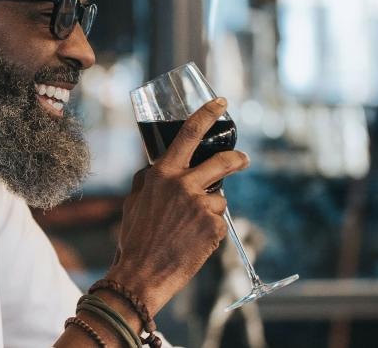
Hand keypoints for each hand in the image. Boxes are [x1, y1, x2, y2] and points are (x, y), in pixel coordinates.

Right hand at [106, 98, 249, 314]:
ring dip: (210, 209)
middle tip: (243, 159)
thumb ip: (147, 180)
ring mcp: (201, 206)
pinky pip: (218, 221)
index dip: (207, 114)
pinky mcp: (213, 228)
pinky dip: (209, 230)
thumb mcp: (134, 201)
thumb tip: (154, 168)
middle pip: (223, 161)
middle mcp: (183, 185)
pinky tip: (192, 242)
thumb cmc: (134, 239)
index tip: (221, 103)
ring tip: (189, 229)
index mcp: (162, 174)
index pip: (188, 133)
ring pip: (219, 198)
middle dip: (237, 158)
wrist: (141, 275)